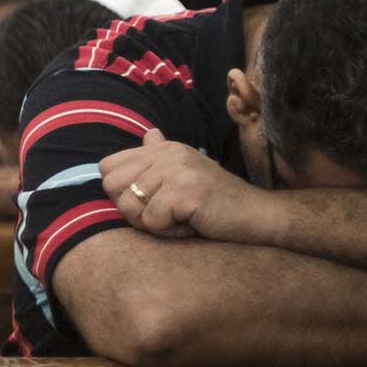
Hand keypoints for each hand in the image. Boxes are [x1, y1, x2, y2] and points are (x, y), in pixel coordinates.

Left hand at [101, 127, 275, 242]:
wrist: (259, 216)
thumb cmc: (216, 204)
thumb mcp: (186, 175)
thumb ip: (160, 158)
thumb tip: (148, 134)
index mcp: (163, 149)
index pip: (108, 168)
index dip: (122, 192)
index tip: (152, 201)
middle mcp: (168, 153)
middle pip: (112, 187)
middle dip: (133, 210)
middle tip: (167, 214)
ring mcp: (177, 170)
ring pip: (130, 207)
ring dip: (154, 224)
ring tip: (183, 218)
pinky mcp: (186, 192)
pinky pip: (153, 222)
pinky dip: (170, 232)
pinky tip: (193, 225)